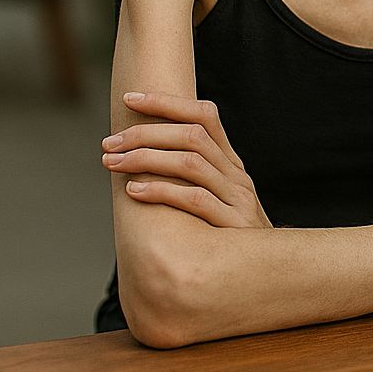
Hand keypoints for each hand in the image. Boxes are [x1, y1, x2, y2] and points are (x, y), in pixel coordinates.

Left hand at [102, 91, 271, 228]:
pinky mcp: (233, 225)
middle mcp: (237, 175)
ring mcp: (238, 199)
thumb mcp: (213, 199)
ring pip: (191, 163)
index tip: (132, 98)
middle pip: (193, 135)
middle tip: (109, 143)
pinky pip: (194, 200)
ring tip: (112, 163)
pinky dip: (161, 191)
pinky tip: (134, 192)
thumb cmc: (224, 238)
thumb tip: (142, 153)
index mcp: (231, 163)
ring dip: (145, 158)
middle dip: (146, 133)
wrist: (263, 273)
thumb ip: (189, 177)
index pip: (205, 116)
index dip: (168, 102)